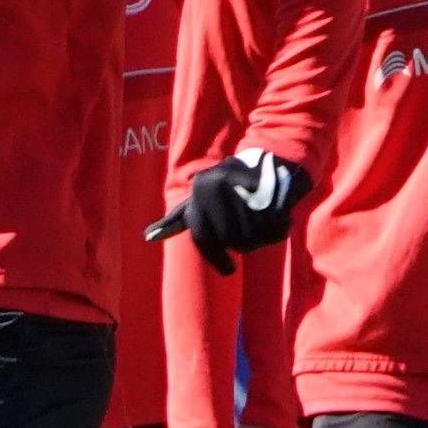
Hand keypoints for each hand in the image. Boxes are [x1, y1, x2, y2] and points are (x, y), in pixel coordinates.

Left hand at [145, 148, 309, 272]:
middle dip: (241, 241)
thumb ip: (178, 218)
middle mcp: (215, 186)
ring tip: (262, 214)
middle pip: (228, 240)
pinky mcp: (267, 195)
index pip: (201, 235)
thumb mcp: (201, 194)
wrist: (274, 156)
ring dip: (260, 236)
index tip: (229, 272)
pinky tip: (278, 214)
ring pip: (249, 239)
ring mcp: (241, 191)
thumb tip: (149, 236)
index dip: (215, 257)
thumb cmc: (231, 182)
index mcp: (200, 186)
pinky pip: (272, 232)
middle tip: (252, 227)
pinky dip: (277, 230)